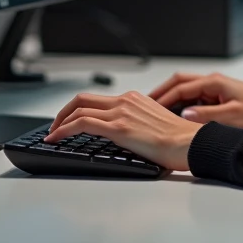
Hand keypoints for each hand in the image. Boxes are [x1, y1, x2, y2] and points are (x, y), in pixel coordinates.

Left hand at [46, 91, 202, 171]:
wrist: (190, 143)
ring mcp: (121, 113)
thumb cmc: (179, 140)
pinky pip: (81, 123)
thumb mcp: (154, 124)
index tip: (70, 121)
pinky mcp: (119, 128)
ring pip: (78, 109)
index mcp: (134, 99)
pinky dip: (63, 130)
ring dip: (59, 122)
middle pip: (83, 99)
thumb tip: (125, 135)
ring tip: (52, 136)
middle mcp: (126, 101)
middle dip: (63, 112)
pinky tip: (56, 139)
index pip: (98, 99)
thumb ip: (137, 123)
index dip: (78, 109)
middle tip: (55, 126)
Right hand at [148, 72, 242, 128]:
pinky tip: (177, 115)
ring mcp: (215, 87)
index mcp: (214, 82)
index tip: (149, 108)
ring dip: (171, 96)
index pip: (180, 87)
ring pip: (186, 88)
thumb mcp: (233, 117)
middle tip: (145, 104)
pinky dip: (182, 102)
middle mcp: (212, 81)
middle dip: (161, 91)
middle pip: (179, 82)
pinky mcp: (218, 95)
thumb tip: (185, 115)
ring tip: (156, 110)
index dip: (163, 98)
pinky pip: (195, 96)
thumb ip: (207, 116)